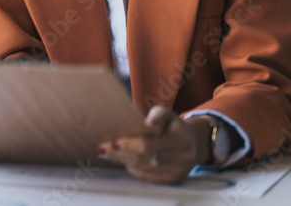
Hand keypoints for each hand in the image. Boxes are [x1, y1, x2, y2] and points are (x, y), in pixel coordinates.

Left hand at [96, 105, 211, 183]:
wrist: (194, 143)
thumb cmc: (174, 126)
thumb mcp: (168, 114)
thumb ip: (157, 116)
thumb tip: (148, 124)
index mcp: (179, 140)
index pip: (148, 146)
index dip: (128, 146)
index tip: (112, 142)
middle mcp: (181, 158)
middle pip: (142, 159)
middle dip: (119, 153)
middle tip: (101, 147)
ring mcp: (177, 172)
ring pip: (143, 170)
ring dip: (122, 161)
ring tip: (107, 152)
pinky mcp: (173, 180)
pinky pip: (148, 177)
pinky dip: (133, 168)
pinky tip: (123, 160)